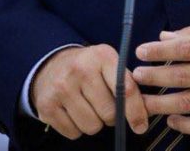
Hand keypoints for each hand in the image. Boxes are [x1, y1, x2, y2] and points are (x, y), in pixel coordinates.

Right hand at [30, 45, 148, 139]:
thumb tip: (142, 116)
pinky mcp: (47, 106)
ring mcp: (61, 88)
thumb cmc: (88, 67)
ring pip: (91, 126)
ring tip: (88, 107)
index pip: (125, 89)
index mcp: (102, 56)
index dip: (135, 112)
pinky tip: (74, 112)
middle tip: (104, 106)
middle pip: (109, 113)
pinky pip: (73, 133)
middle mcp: (80, 70)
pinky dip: (77, 128)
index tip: (140, 126)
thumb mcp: (109, 64)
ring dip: (94, 123)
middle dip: (111, 116)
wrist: (51, 65)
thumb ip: (127, 85)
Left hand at [133, 20, 189, 134]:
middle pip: (183, 76)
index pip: (187, 48)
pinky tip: (172, 119)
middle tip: (137, 77)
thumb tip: (165, 37)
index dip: (160, 51)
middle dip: (155, 77)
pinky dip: (185, 125)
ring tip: (143, 101)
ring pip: (189, 102)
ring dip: (162, 103)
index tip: (141, 52)